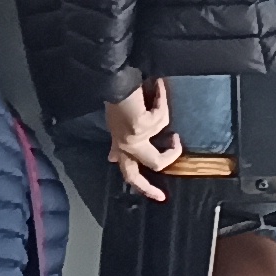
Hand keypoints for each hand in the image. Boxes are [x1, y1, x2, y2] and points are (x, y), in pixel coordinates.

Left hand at [103, 79, 176, 201]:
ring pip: (159, 144)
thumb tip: (111, 158)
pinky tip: (159, 87)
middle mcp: (122, 144)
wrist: (114, 78)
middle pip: (134, 177)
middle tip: (161, 196)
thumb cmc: (119, 96)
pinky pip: (162, 119)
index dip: (144, 186)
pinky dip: (162, 100)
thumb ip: (119, 142)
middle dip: (148, 188)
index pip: (128, 171)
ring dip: (164, 119)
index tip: (160, 196)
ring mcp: (131, 138)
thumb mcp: (118, 124)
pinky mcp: (140, 128)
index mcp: (119, 142)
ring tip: (160, 95)